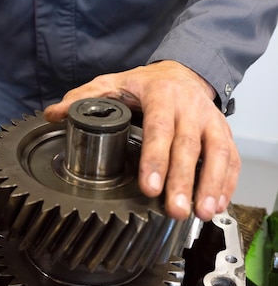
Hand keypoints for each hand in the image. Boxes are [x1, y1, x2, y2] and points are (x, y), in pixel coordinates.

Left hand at [44, 60, 239, 221]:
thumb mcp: (112, 83)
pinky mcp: (224, 132)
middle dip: (184, 180)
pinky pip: (231, 158)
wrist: (183, 72)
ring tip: (202, 213)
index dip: (156, 159)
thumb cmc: (144, 84)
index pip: (160, 128)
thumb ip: (84, 98)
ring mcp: (211, 119)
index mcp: (161, 95)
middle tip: (176, 210)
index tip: (149, 187)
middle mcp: (190, 107)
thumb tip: (53, 114)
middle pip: (189, 145)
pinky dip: (227, 182)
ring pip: (217, 152)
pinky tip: (218, 206)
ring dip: (211, 184)